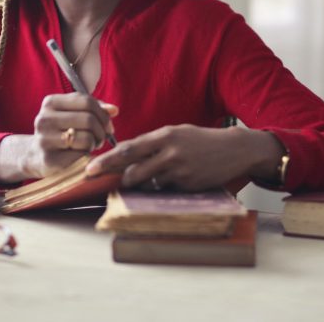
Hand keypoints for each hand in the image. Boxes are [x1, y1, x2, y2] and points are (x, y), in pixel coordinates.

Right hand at [0, 93, 117, 183]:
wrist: (35, 155)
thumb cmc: (60, 131)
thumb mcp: (73, 115)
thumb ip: (94, 109)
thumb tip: (114, 110)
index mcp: (50, 102)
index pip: (86, 101)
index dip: (103, 113)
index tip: (107, 124)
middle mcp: (44, 119)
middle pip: (89, 119)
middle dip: (102, 131)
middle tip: (101, 138)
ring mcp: (44, 139)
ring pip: (87, 138)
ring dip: (95, 144)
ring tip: (90, 146)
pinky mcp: (49, 159)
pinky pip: (81, 156)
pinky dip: (86, 156)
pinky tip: (81, 155)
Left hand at [84, 125, 282, 190]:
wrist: (233, 149)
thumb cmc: (200, 140)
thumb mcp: (176, 133)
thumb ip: (152, 143)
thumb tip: (127, 154)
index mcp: (164, 135)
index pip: (128, 149)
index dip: (107, 160)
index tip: (90, 169)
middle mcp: (170, 153)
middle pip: (132, 170)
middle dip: (118, 178)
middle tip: (107, 182)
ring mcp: (179, 171)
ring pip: (146, 184)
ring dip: (140, 185)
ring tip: (145, 179)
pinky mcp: (188, 186)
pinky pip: (164, 191)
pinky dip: (161, 189)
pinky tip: (172, 181)